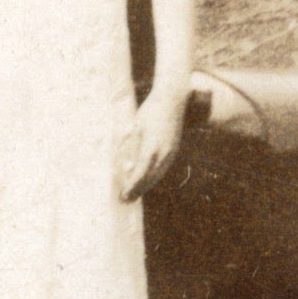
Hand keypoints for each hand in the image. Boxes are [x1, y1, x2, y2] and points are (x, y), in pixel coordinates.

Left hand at [118, 87, 187, 201]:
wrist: (172, 99)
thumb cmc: (150, 111)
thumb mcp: (136, 128)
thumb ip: (132, 147)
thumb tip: (126, 167)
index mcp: (152, 148)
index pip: (140, 174)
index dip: (132, 186)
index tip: (123, 194)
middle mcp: (164, 153)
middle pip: (150, 178)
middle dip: (138, 190)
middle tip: (126, 200)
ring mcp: (171, 152)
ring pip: (158, 175)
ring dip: (147, 186)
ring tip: (136, 194)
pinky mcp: (174, 149)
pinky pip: (164, 168)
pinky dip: (155, 177)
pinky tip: (148, 181)